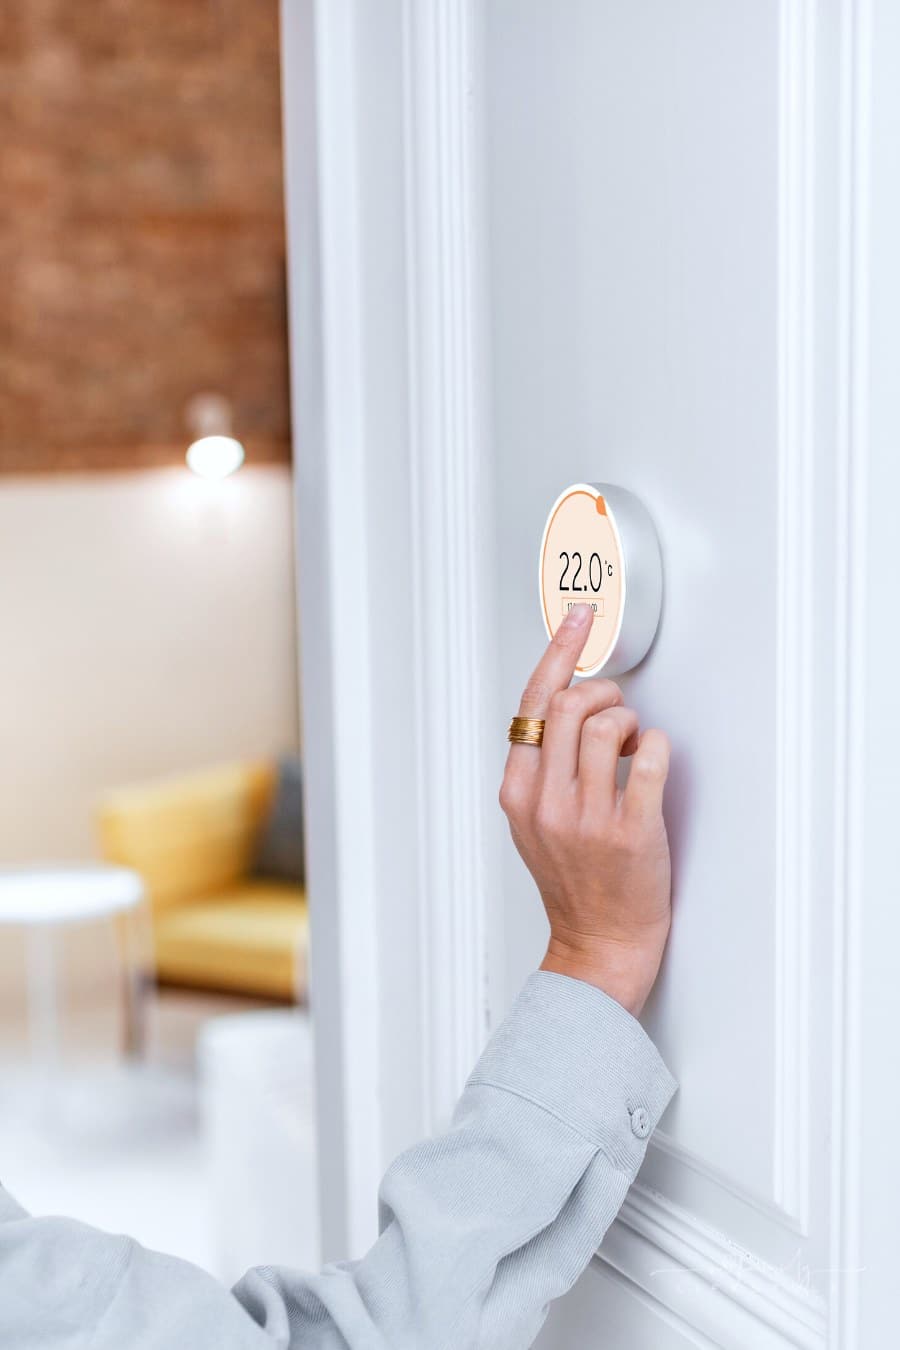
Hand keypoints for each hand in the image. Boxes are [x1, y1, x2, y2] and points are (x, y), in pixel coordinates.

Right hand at [499, 603, 671, 1016]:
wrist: (597, 945)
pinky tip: (654, 763)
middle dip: (608, 692)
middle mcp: (546, 801)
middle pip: (574, 703)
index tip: (578, 617)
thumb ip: (541, 767)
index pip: (534, 703)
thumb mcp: (533, 822)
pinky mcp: (632, 832)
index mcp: (518, 792)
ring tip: (635, 748)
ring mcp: (588, 818)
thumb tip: (567, 700)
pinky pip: (652, 757)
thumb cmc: (572, 883)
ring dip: (634, 723)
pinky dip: (660, 748)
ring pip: (612, 724)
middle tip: (621, 709)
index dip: (559, 650)